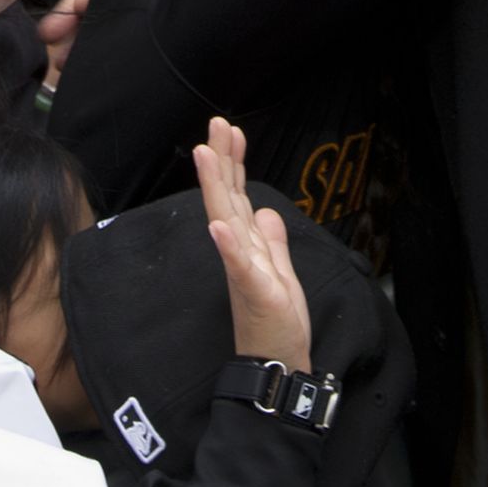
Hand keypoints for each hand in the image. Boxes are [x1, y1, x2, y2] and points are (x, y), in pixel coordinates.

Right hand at [195, 116, 312, 369]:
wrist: (279, 362)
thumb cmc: (277, 322)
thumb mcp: (281, 273)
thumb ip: (272, 243)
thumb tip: (266, 212)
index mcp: (246, 244)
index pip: (236, 194)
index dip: (233, 162)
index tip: (230, 130)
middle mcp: (238, 250)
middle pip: (226, 197)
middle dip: (222, 159)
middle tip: (217, 124)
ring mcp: (242, 268)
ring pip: (226, 220)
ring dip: (215, 188)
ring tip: (206, 155)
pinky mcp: (252, 290)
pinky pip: (237, 265)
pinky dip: (227, 244)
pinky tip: (218, 225)